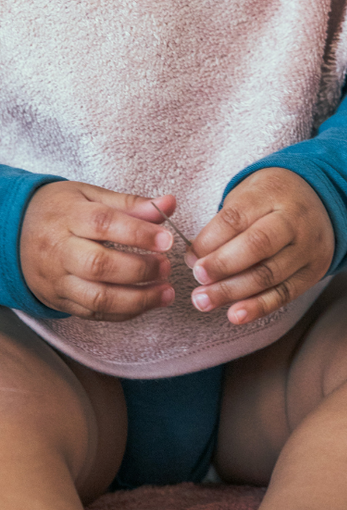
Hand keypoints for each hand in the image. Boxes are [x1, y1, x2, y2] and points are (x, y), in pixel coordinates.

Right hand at [21, 183, 176, 320]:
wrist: (13, 231)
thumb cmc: (61, 211)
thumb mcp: (91, 196)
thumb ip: (131, 203)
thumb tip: (169, 204)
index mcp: (68, 216)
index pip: (103, 224)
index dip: (138, 234)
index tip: (166, 240)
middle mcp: (59, 250)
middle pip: (98, 265)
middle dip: (140, 270)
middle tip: (166, 266)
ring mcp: (57, 279)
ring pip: (97, 298)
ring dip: (138, 299)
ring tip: (166, 292)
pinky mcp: (59, 300)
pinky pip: (93, 313)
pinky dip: (125, 312)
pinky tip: (148, 302)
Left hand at [186, 168, 334, 324]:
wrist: (321, 204)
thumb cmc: (272, 201)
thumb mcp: (248, 196)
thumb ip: (223, 224)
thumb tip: (194, 259)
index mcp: (273, 193)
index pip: (236, 218)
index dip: (209, 240)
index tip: (190, 257)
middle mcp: (296, 220)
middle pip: (258, 245)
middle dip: (223, 265)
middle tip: (198, 278)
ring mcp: (308, 247)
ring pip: (269, 274)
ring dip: (233, 291)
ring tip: (204, 301)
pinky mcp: (314, 272)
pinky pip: (285, 293)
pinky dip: (259, 307)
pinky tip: (235, 315)